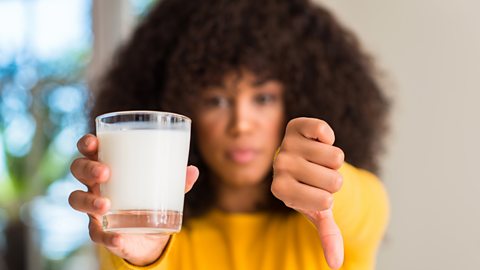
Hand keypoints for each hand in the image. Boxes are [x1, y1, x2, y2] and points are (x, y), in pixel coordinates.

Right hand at [68, 134, 198, 265]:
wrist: (149, 236)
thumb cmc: (150, 200)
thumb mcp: (165, 188)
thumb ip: (177, 180)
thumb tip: (193, 170)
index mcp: (108, 166)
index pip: (89, 150)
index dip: (86, 144)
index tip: (93, 142)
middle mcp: (95, 185)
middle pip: (78, 170)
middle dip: (88, 169)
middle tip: (105, 172)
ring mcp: (94, 209)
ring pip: (77, 200)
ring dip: (89, 201)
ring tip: (106, 204)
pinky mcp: (101, 232)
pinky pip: (97, 234)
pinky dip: (107, 236)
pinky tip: (117, 237)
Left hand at [271, 118, 344, 268]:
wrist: (298, 160)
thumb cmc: (309, 189)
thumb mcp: (317, 212)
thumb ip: (326, 235)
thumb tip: (336, 265)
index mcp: (281, 191)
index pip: (326, 200)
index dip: (329, 197)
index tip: (315, 193)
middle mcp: (279, 166)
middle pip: (334, 178)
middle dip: (334, 178)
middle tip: (318, 175)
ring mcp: (286, 145)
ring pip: (335, 155)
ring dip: (334, 159)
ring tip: (317, 160)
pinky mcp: (295, 126)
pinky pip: (323, 129)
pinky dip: (328, 136)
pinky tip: (317, 140)